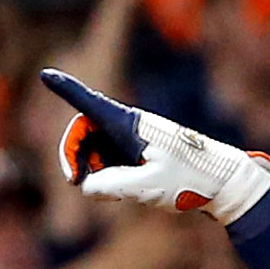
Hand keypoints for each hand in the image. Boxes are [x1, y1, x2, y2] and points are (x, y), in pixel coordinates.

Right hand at [41, 69, 269, 227]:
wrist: (224, 183)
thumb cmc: (189, 180)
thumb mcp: (147, 187)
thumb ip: (111, 185)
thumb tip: (86, 187)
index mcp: (128, 124)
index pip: (89, 104)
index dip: (65, 90)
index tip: (46, 74)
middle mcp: (128, 126)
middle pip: (84, 131)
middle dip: (74, 155)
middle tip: (74, 182)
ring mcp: (134, 139)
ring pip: (96, 149)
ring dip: (92, 170)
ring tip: (111, 194)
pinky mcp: (140, 152)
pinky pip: (110, 159)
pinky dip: (107, 175)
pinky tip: (120, 194)